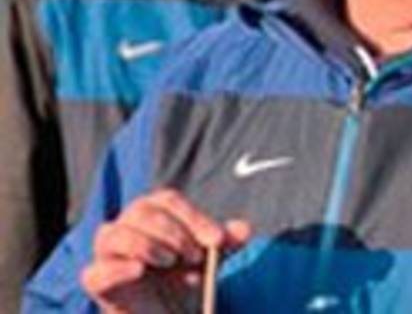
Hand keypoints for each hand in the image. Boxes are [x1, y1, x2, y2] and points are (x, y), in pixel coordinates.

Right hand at [80, 188, 250, 313]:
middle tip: (195, 256)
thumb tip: (245, 229)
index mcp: (152, 212)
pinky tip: (140, 270)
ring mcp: (107, 254)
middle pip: (141, 211)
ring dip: (147, 245)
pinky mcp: (97, 283)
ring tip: (170, 262)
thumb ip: (224, 242)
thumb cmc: (183, 277)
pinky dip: (118, 269)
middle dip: (174, 232)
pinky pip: (95, 272)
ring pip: (114, 233)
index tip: (216, 240)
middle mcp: (126, 226)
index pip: (168, 200)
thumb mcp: (209, 258)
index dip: (194, 217)